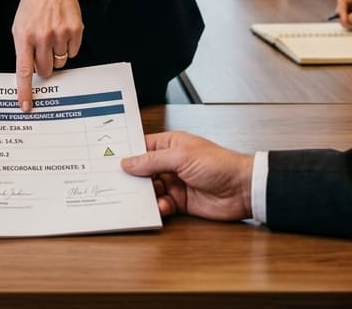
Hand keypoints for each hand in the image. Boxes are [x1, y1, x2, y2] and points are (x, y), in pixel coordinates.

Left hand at [12, 0, 83, 111]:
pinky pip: (73, 52)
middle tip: (43, 52)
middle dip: (44, 66)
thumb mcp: (20, 23)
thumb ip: (23, 47)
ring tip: (53, 36)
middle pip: (45, 70)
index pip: (23, 70)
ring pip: (60, 63)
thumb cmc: (35, 3)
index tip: (25, 106)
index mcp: (24, 36)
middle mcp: (42, 37)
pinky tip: (63, 31)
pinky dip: (68, 46)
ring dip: (57, 55)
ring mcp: (59, 34)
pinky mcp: (75, 31)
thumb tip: (28, 71)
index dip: (25, 91)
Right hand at [121, 131, 253, 221]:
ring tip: (140, 199)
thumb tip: (128, 162)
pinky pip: (162, 205)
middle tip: (118, 184)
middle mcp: (170, 163)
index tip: (109, 161)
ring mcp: (175, 183)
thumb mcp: (181, 157)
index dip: (127, 154)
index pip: (142, 147)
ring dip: (145, 195)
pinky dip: (158, 208)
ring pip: (151, 190)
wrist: (242, 189)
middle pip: (143, 171)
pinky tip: (161, 208)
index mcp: (170, 145)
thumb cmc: (217, 163)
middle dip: (132, 178)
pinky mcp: (181, 202)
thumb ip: (152, 161)